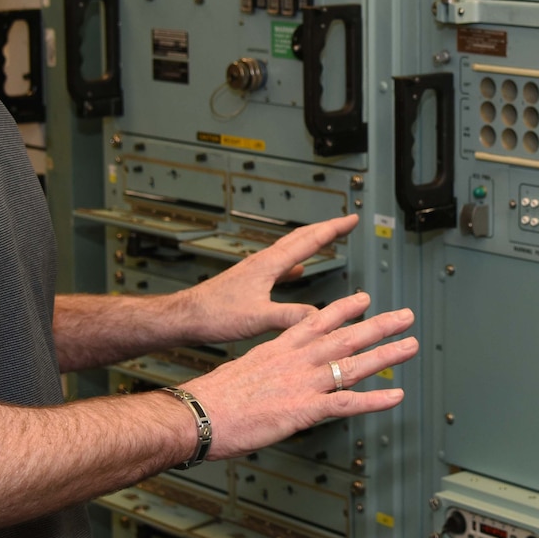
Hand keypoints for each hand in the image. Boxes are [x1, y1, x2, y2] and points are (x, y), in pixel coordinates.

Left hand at [164, 213, 359, 343]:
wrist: (186, 317)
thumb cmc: (214, 315)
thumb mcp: (258, 318)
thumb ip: (291, 317)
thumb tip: (322, 318)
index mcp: (268, 265)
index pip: (308, 241)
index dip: (333, 229)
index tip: (352, 219)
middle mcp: (262, 262)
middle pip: (300, 238)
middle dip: (326, 229)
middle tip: (345, 222)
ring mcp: (255, 270)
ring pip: (290, 249)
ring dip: (310, 242)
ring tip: (325, 239)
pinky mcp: (249, 281)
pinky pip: (279, 265)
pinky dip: (294, 263)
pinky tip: (296, 272)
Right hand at [181, 291, 416, 456]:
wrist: (198, 414)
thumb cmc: (212, 399)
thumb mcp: (243, 372)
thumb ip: (267, 371)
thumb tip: (274, 378)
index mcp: (279, 349)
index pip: (317, 321)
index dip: (345, 310)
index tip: (364, 299)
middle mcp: (295, 360)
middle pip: (345, 337)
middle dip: (379, 325)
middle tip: (406, 316)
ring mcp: (302, 383)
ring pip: (353, 365)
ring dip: (386, 355)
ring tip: (411, 345)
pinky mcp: (304, 409)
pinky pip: (347, 403)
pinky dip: (375, 400)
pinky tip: (396, 396)